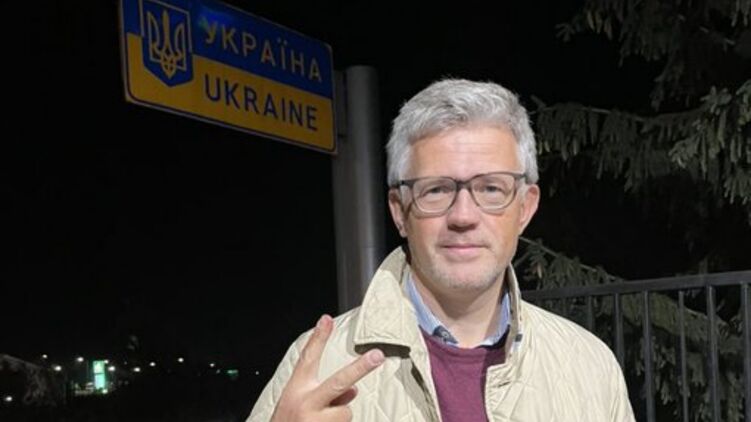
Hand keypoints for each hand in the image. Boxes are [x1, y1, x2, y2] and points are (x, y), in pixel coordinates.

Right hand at [270, 314, 384, 421]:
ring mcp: (316, 421)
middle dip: (361, 368)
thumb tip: (353, 392)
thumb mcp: (298, 403)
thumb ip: (324, 393)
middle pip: (339, 382)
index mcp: (297, 390)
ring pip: (346, 411)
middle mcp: (307, 404)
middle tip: (378, 355)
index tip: (326, 319)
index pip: (308, 359)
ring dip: (339, 418)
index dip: (318, 339)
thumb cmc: (289, 421)